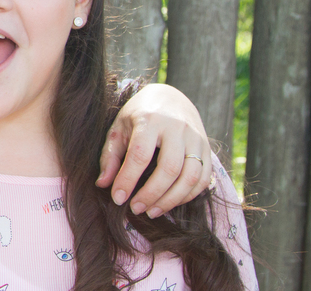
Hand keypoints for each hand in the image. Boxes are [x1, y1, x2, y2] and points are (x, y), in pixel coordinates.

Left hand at [96, 83, 211, 217]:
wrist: (170, 98)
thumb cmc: (139, 116)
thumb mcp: (119, 129)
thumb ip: (110, 156)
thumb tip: (103, 184)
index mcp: (150, 119)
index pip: (140, 155)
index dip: (128, 180)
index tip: (118, 198)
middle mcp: (177, 127)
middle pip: (169, 168)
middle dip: (151, 194)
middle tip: (136, 209)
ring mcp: (195, 138)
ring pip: (190, 177)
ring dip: (171, 200)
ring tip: (151, 211)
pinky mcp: (207, 148)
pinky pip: (202, 179)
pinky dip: (187, 196)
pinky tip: (169, 203)